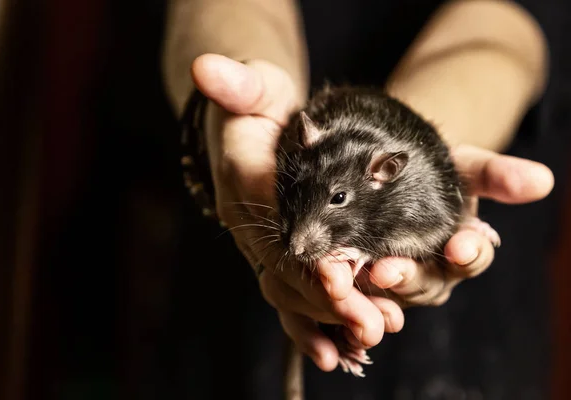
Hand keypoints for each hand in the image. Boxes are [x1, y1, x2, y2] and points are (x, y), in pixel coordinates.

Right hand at [190, 54, 402, 370]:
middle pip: (287, 268)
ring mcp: (261, 242)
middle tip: (373, 324)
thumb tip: (206, 67)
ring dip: (330, 317)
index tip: (345, 279)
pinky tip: (345, 348)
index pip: (274, 224)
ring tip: (371, 337)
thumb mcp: (253, 84)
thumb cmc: (258, 104)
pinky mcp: (275, 253)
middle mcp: (249, 220)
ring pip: (291, 289)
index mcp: (245, 180)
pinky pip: (292, 294)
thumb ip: (236, 82)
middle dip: (329, 298)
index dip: (308, 253)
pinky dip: (317, 322)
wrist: (246, 127)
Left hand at [351, 144, 554, 307]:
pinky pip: (355, 296)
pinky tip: (329, 285)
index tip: (459, 245)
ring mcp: (397, 280)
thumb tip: (541, 181)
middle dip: (408, 278)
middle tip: (387, 270)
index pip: (471, 257)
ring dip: (369, 291)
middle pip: (425, 284)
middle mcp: (432, 270)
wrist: (391, 171)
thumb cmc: (432, 170)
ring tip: (350, 276)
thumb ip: (495, 174)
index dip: (467, 253)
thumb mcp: (463, 166)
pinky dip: (344, 294)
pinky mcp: (362, 282)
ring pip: (387, 295)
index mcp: (461, 247)